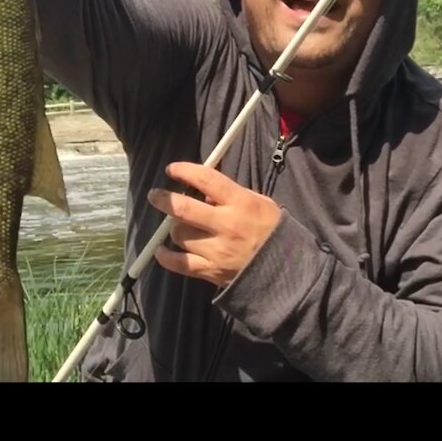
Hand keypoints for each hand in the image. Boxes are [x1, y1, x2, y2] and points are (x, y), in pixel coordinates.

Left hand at [149, 162, 282, 288]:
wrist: (286, 269)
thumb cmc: (271, 230)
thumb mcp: (260, 202)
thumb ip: (231, 195)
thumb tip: (202, 193)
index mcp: (240, 203)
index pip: (206, 180)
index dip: (185, 170)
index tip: (172, 169)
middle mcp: (226, 225)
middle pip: (183, 208)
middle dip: (164, 199)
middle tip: (155, 195)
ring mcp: (217, 250)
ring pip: (179, 235)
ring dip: (174, 228)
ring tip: (178, 226)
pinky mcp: (211, 271)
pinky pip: (179, 264)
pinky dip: (166, 256)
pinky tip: (161, 250)